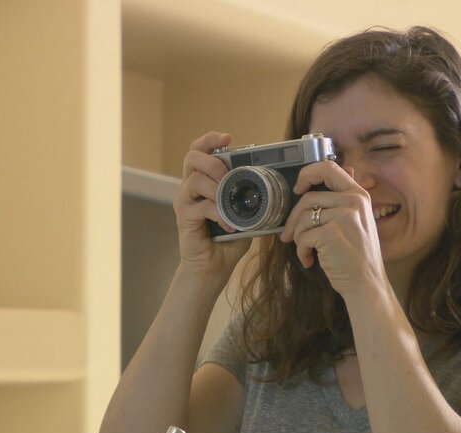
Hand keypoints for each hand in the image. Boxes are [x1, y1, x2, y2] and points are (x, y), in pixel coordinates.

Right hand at [173, 132, 250, 282]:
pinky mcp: (184, 218)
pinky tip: (230, 225)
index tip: (227, 137)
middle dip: (213, 161)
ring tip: (230, 203)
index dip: (210, 140)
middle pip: (191, 158)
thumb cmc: (227, 240)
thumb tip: (276, 185)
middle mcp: (189, 188)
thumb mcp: (245, 213)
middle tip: (228, 174)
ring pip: (195, 180)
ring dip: (217, 188)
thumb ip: (251, 198)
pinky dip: (219, 213)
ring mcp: (185, 203)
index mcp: (203, 182)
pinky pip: (201, 206)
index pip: (199, 151)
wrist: (212, 268)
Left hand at [279, 161, 386, 295]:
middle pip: (309, 197)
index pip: (329, 168)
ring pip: (303, 218)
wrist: (366, 283)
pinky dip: (302, 252)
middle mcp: (353, 202)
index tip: (298, 188)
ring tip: (307, 251)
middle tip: (288, 234)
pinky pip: (303, 237)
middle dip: (294, 217)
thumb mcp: (359, 219)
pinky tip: (310, 261)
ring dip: (298, 238)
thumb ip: (348, 196)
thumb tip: (348, 169)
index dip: (308, 174)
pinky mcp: (331, 234)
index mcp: (358, 195)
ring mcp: (343, 217)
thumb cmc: (359, 255)